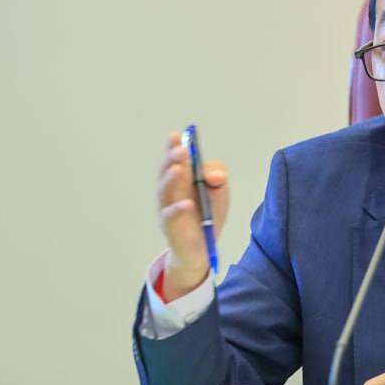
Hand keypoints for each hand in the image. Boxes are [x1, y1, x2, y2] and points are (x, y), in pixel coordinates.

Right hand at [156, 132, 229, 298]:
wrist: (204, 248)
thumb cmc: (208, 215)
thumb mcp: (219, 192)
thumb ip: (217, 177)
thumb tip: (212, 174)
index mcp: (182, 179)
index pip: (175, 159)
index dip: (174, 147)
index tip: (177, 135)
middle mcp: (171, 190)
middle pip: (166, 171)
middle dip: (172, 158)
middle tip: (180, 149)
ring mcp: (167, 207)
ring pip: (165, 190)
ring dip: (171, 178)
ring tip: (179, 168)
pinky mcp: (170, 226)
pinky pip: (170, 216)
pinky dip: (178, 209)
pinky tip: (187, 203)